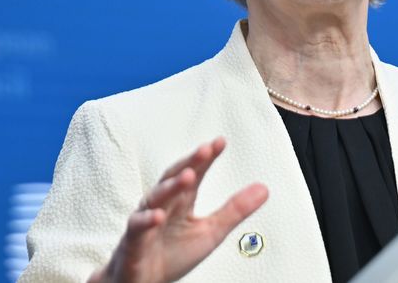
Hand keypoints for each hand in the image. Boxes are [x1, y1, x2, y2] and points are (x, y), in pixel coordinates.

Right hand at [89, 137, 268, 282]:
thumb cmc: (172, 255)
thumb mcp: (211, 232)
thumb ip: (235, 210)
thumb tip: (264, 189)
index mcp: (182, 201)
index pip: (195, 173)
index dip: (206, 158)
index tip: (220, 142)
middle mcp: (163, 205)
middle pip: (174, 178)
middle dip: (190, 163)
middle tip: (205, 150)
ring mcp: (145, 221)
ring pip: (155, 198)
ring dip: (171, 186)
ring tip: (189, 176)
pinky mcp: (133, 241)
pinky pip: (137, 228)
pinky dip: (145, 220)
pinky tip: (157, 215)